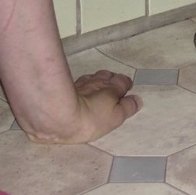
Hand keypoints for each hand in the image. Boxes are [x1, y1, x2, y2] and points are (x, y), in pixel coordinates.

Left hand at [26, 70, 141, 143]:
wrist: (57, 116)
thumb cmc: (91, 118)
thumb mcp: (116, 118)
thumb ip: (128, 108)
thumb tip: (138, 100)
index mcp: (113, 87)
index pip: (124, 81)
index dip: (125, 85)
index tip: (125, 91)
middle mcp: (98, 81)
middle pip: (108, 76)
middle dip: (110, 81)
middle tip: (111, 91)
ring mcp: (81, 82)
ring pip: (92, 77)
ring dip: (95, 82)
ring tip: (95, 91)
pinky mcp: (65, 87)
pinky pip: (78, 83)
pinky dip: (81, 86)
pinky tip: (78, 93)